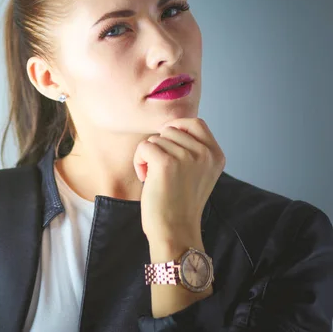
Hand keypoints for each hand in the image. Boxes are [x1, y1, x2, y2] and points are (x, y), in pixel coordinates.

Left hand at [133, 117, 225, 245]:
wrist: (176, 232)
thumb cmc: (179, 204)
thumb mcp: (197, 173)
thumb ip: (192, 150)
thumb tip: (170, 127)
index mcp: (216, 155)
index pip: (195, 122)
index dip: (176, 128)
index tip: (167, 146)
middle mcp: (205, 153)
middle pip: (170, 129)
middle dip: (160, 146)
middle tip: (161, 171)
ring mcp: (187, 157)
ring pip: (155, 139)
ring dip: (148, 156)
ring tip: (156, 179)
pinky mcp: (166, 163)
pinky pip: (144, 147)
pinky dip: (139, 162)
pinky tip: (146, 179)